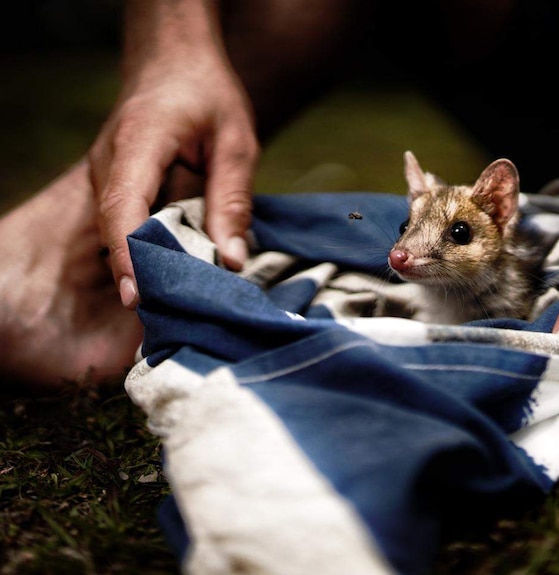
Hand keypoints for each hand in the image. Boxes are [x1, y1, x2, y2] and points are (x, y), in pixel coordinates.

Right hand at [88, 0, 258, 308]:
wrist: (174, 63)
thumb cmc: (208, 95)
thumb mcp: (237, 143)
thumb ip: (233, 200)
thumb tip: (231, 261)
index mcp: (139, 142)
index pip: (124, 206)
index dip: (129, 255)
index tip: (140, 296)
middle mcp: (111, 162)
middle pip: (117, 229)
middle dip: (141, 275)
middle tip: (175, 319)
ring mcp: (107, 175)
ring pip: (120, 233)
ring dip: (146, 267)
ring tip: (179, 307)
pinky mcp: (116, 187)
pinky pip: (128, 226)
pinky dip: (149, 252)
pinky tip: (177, 278)